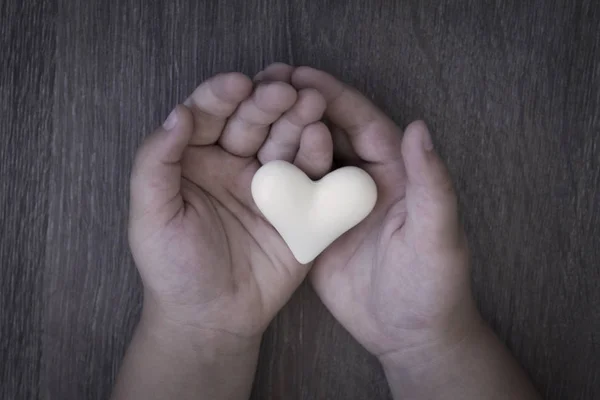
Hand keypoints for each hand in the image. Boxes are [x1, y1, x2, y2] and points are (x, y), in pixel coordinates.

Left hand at [128, 72, 332, 343]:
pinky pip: (310, 178)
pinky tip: (321, 137)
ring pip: (285, 142)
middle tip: (284, 89)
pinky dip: (317, 157)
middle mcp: (235, 164)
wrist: (211, 318)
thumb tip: (177, 113)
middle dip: (268, 102)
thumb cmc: (173, 268)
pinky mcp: (298, 208)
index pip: (209, 115)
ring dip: (298, 119)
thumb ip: (156, 163)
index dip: (221, 96)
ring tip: (311, 101)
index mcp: (197, 159)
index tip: (237, 84)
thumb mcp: (151, 215)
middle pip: (252, 122)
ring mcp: (270, 185)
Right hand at [255, 64, 480, 358]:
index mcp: (396, 171)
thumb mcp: (435, 235)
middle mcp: (364, 179)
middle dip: (300, 105)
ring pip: (307, 157)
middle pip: (330, 131)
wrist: (408, 334)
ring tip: (247, 112)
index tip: (298, 74)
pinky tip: (243, 160)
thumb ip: (431, 183)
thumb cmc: (433, 286)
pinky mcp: (316, 225)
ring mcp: (336, 201)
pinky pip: (293, 192)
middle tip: (262, 83)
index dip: (333, 95)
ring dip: (281, 134)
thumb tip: (419, 126)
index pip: (363, 122)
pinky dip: (273, 174)